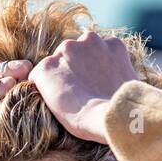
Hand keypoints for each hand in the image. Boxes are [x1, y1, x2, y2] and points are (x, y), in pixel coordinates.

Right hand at [28, 30, 139, 144]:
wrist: (114, 115)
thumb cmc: (82, 118)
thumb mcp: (54, 103)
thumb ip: (50, 82)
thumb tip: (59, 77)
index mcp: (46, 66)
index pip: (47, 68)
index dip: (56, 80)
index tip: (65, 91)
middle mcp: (66, 47)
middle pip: (67, 52)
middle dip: (73, 64)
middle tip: (84, 85)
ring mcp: (90, 42)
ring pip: (87, 45)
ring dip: (91, 56)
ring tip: (99, 79)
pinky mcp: (114, 44)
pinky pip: (109, 46)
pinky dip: (110, 57)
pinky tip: (112, 74)